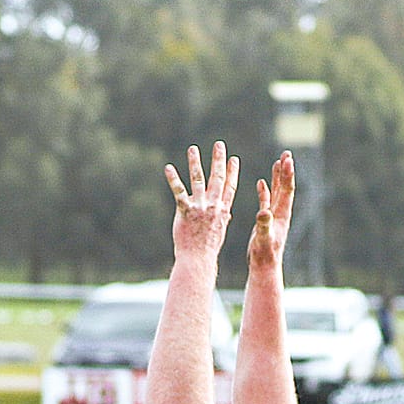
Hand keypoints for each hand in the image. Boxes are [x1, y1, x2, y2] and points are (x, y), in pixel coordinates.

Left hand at [165, 141, 238, 263]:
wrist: (197, 259)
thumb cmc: (207, 248)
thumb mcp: (219, 232)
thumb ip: (223, 219)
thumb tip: (228, 215)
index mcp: (223, 210)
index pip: (230, 186)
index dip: (232, 172)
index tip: (234, 159)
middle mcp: (213, 206)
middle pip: (217, 178)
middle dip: (218, 160)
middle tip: (219, 144)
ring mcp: (200, 207)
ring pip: (198, 179)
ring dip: (195, 162)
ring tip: (193, 148)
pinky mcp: (185, 211)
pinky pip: (179, 191)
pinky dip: (173, 179)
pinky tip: (168, 168)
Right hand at [248, 152, 294, 271]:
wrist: (264, 267)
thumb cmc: (264, 255)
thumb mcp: (263, 239)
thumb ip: (263, 225)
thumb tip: (263, 212)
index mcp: (282, 215)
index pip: (287, 190)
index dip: (287, 175)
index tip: (287, 159)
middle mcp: (281, 213)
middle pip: (285, 187)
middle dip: (286, 170)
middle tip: (287, 153)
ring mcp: (274, 216)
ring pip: (278, 191)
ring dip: (278, 176)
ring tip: (279, 161)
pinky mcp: (266, 220)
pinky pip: (267, 201)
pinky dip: (265, 190)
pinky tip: (261, 181)